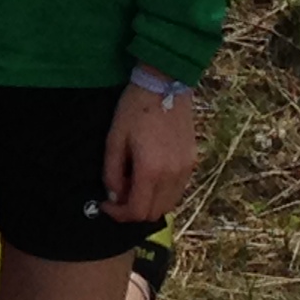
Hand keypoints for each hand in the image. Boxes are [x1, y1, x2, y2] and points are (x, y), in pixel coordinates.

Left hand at [101, 83, 197, 227]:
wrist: (165, 84)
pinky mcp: (192, 162)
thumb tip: (114, 196)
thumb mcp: (114, 139)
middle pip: (155, 213)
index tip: (106, 205)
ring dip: (149, 203)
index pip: (138, 211)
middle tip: (118, 195)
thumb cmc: (135, 108)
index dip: (119, 215)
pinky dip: (162, 193)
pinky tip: (149, 177)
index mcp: (151, 170)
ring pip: (168, 204)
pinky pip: (178, 190)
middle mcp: (173, 175)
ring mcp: (186, 170)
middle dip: (133, 211)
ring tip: (133, 184)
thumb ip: (112, 172)